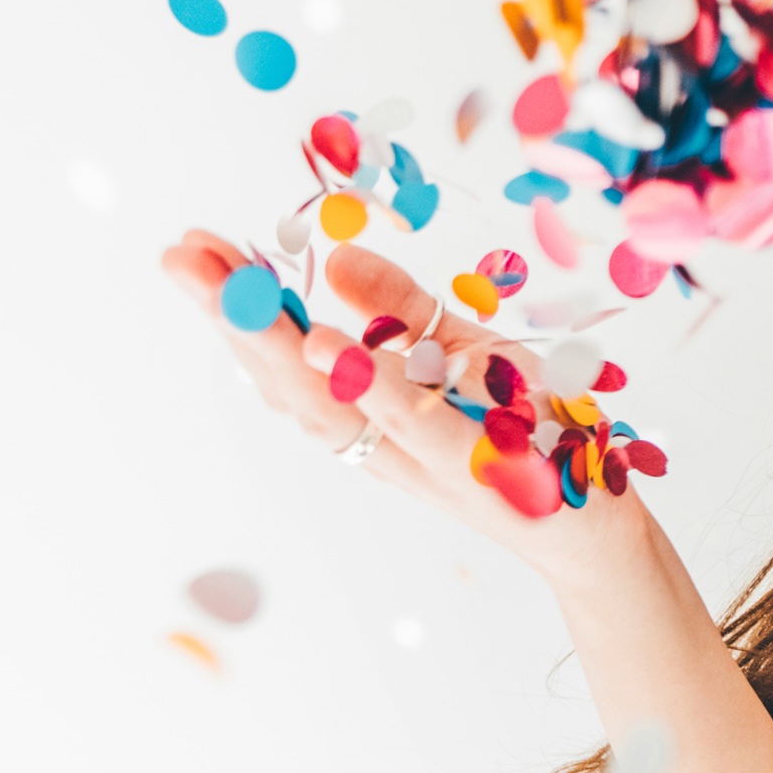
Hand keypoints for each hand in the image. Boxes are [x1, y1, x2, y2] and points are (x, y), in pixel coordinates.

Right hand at [157, 229, 651, 583]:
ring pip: (330, 404)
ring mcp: (421, 457)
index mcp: (365, 413)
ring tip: (222, 287)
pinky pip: (412, 423)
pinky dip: (365, 383)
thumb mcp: (467, 351)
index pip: (287, 355)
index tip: (194, 247)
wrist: (593, 525)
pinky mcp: (475, 465)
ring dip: (273, 346)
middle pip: (287, 380)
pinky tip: (321, 341)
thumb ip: (401, 309)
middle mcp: (376, 441)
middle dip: (230, 317)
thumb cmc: (527, 431)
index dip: (238, 307)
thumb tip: (335, 260)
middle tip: (179, 256)